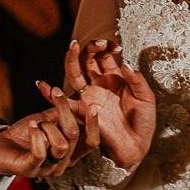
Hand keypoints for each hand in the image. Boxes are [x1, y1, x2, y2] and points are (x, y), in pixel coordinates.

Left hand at [0, 103, 88, 178]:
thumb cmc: (24, 133)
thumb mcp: (47, 119)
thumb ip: (62, 112)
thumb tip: (77, 97)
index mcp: (69, 153)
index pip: (91, 143)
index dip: (94, 126)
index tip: (92, 106)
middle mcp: (62, 164)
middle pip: (74, 137)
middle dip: (65, 111)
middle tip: (55, 92)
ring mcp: (46, 170)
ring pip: (61, 145)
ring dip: (46, 126)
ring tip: (35, 123)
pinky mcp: (30, 170)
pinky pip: (41, 152)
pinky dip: (36, 134)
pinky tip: (31, 125)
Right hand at [63, 39, 155, 169]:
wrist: (137, 145)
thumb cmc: (143, 122)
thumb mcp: (146, 98)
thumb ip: (137, 81)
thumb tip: (125, 64)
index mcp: (114, 78)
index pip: (104, 56)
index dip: (107, 48)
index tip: (115, 47)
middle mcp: (99, 85)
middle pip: (87, 60)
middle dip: (90, 48)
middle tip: (97, 44)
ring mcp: (89, 97)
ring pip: (75, 74)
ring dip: (71, 60)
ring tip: (71, 48)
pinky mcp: (82, 112)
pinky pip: (64, 103)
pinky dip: (51, 95)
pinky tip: (43, 85)